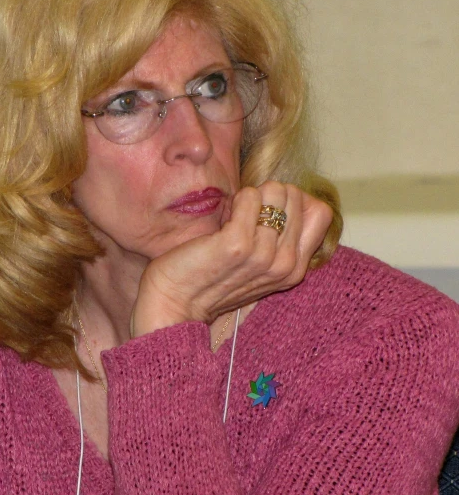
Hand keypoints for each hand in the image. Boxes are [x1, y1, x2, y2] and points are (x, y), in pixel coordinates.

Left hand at [131, 182, 332, 336]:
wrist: (174, 302)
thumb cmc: (210, 275)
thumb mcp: (258, 261)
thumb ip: (281, 235)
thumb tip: (288, 194)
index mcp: (295, 269)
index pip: (321, 212)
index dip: (293, 200)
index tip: (267, 212)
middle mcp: (286, 264)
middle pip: (297, 196)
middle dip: (269, 195)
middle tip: (245, 216)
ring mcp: (263, 256)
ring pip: (276, 192)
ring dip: (250, 196)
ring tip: (232, 218)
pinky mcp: (237, 246)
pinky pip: (249, 198)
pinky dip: (237, 199)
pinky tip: (224, 217)